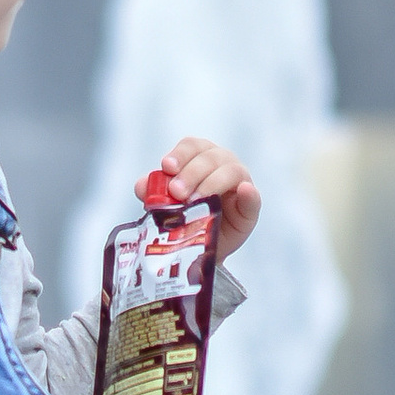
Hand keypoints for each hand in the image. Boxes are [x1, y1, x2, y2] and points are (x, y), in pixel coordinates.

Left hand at [145, 139, 260, 260]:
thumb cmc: (184, 218)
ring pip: (230, 171)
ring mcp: (240, 183)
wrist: (198, 248)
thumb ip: (152, 193)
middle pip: (210, 157)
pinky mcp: (250, 207)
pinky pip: (253, 197)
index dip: (180, 154)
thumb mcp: (166, 206)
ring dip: (212, 183)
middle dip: (191, 173)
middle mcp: (222, 163)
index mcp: (200, 157)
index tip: (166, 167)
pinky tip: (244, 191)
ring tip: (195, 200)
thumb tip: (141, 186)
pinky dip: (249, 193)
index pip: (192, 146)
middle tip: (176, 192)